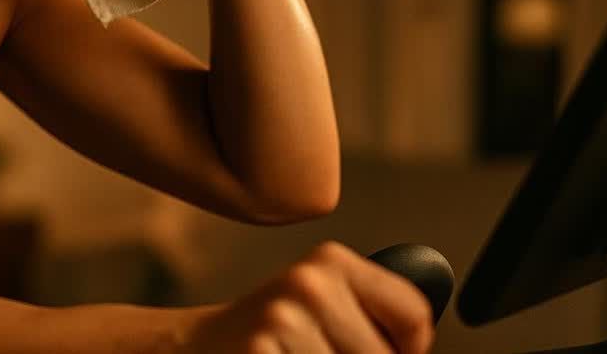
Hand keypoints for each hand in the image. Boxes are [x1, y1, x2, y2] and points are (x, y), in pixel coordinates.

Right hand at [178, 242, 434, 352]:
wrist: (191, 349)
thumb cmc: (269, 337)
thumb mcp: (320, 306)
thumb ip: (372, 318)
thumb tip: (415, 346)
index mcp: (331, 262)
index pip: (413, 315)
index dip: (409, 349)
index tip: (386, 352)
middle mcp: (308, 284)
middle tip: (320, 353)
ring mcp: (282, 323)